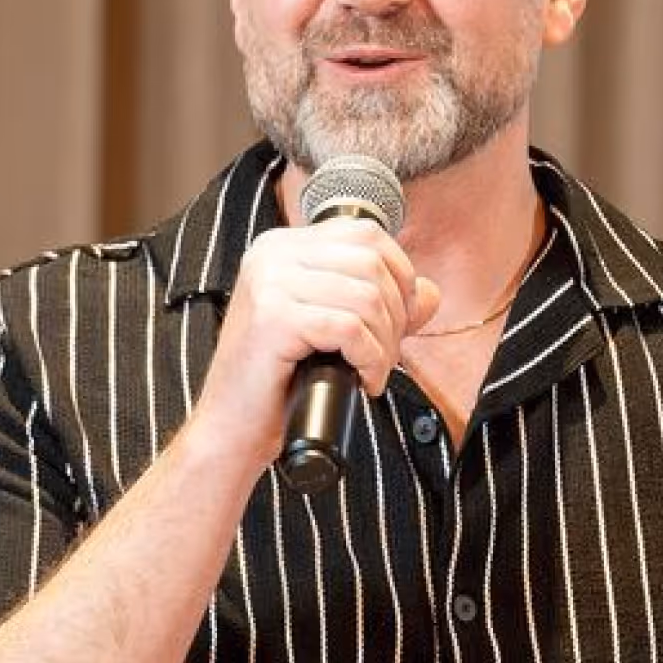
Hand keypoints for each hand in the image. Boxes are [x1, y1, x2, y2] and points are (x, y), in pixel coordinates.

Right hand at [187, 217, 441, 469]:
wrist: (232, 428)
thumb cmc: (280, 382)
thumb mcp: (334, 331)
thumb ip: (380, 305)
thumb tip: (429, 293)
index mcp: (283, 246)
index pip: (366, 233)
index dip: (399, 275)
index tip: (397, 321)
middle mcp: (272, 254)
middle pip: (372, 263)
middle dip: (395, 315)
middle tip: (384, 356)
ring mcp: (269, 283)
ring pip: (367, 297)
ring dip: (384, 343)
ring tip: (371, 371)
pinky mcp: (273, 318)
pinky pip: (350, 328)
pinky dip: (369, 359)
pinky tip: (361, 380)